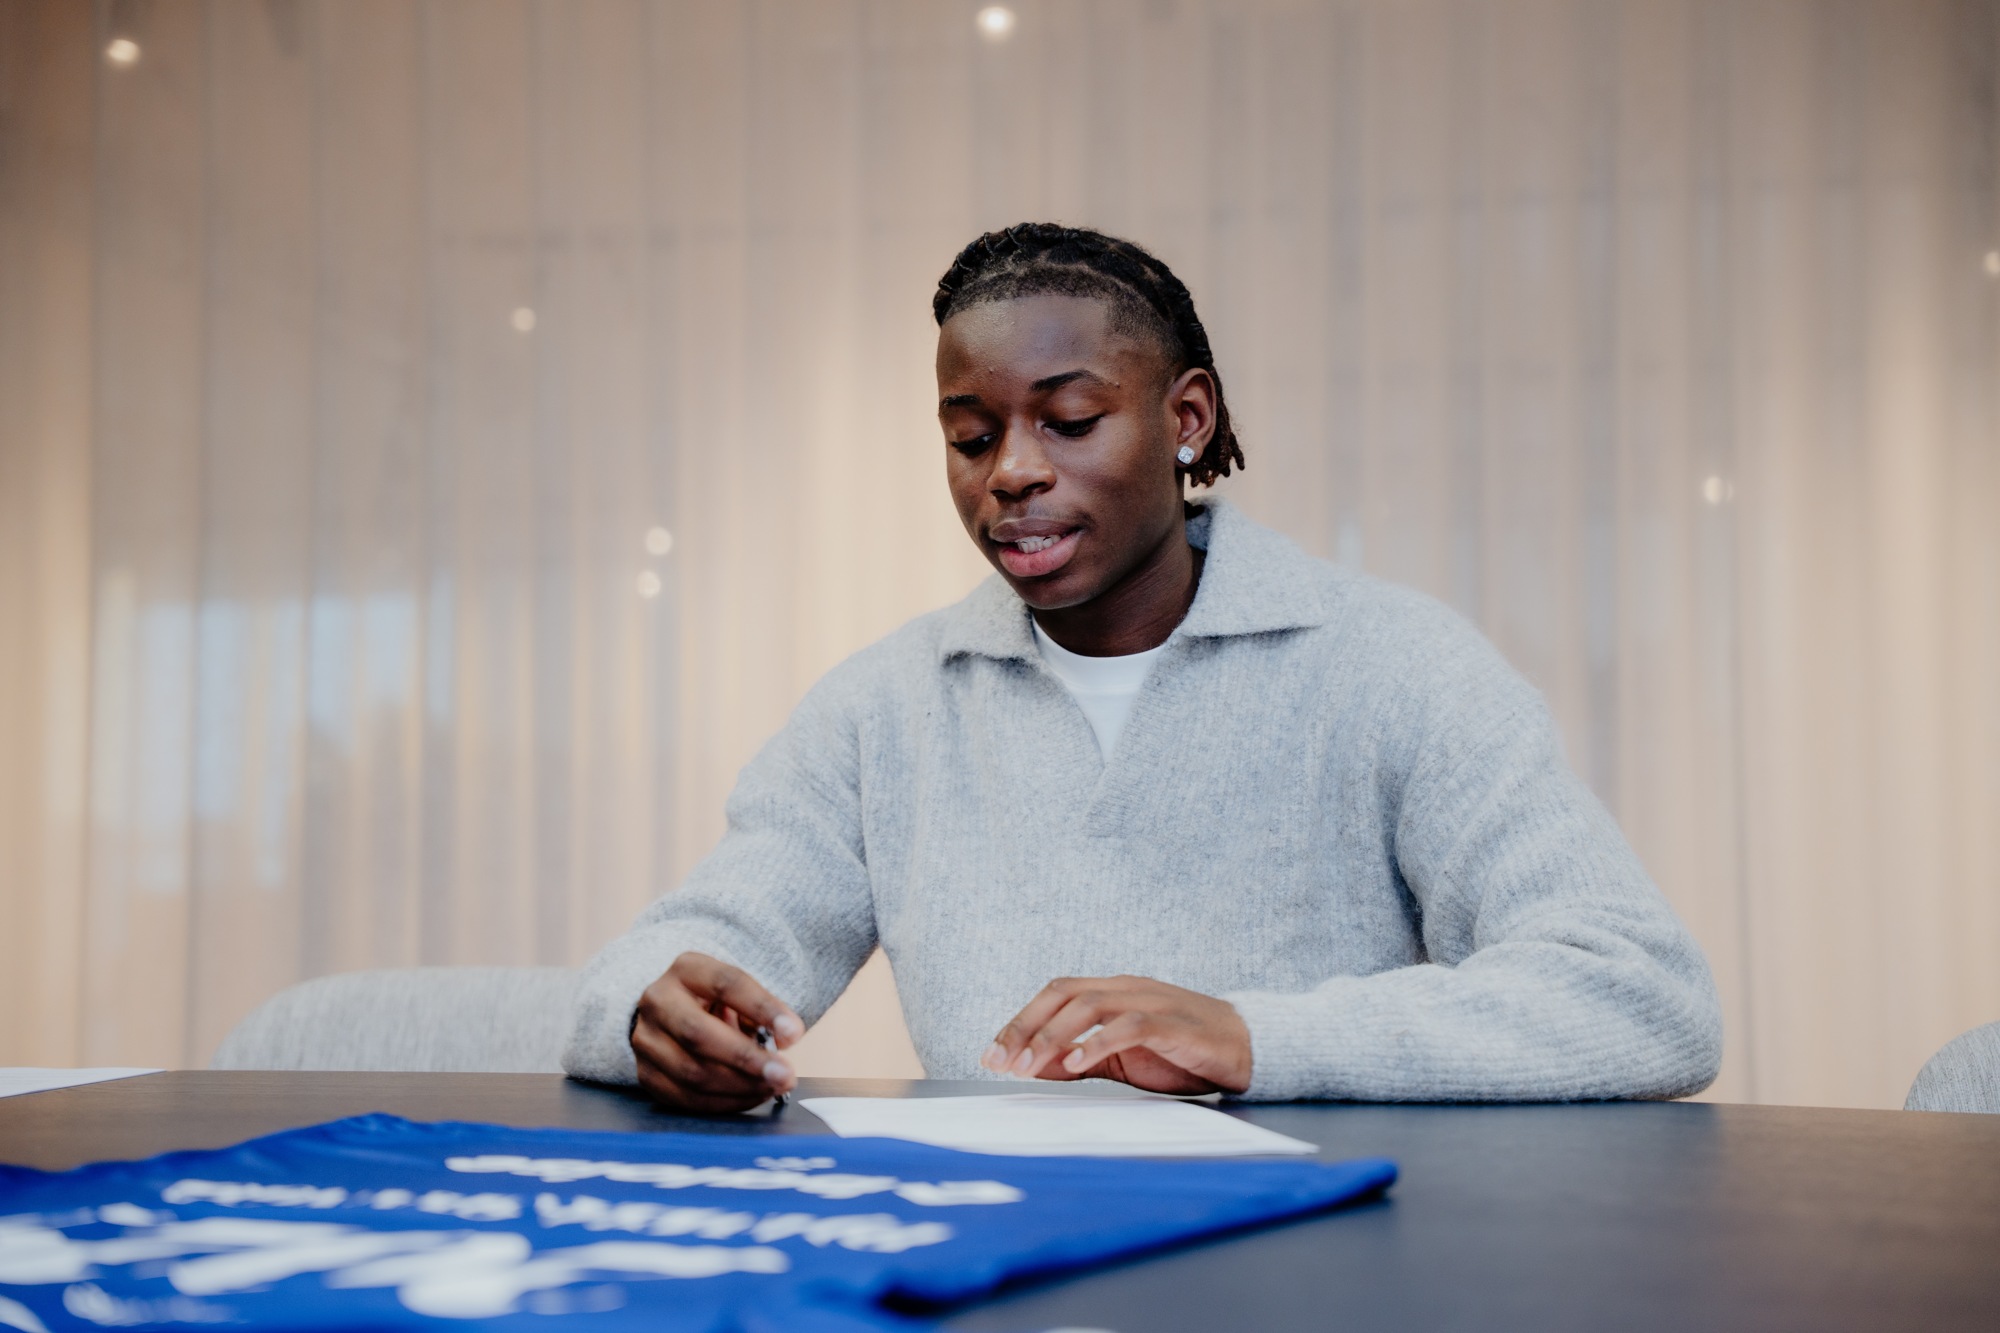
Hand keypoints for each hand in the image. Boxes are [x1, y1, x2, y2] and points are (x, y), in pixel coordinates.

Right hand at [630, 952, 803, 1113]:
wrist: (675, 1015)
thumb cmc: (718, 1004)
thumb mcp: (739, 994)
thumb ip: (762, 1012)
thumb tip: (785, 1038)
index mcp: (687, 969)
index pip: (726, 983)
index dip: (762, 1008)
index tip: (794, 1034)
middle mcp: (658, 1001)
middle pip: (698, 1033)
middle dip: (746, 1059)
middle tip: (784, 1075)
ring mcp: (645, 1039)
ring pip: (691, 1071)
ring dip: (739, 1086)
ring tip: (772, 1088)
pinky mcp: (645, 1073)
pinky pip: (684, 1097)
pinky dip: (723, 1102)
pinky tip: (750, 1097)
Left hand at [979, 975, 1252, 1095]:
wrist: (1248, 1049)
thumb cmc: (1183, 1053)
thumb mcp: (1123, 1061)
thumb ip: (1082, 1060)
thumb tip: (1035, 1068)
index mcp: (1113, 992)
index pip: (1055, 994)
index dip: (1019, 1022)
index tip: (991, 1055)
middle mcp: (1126, 988)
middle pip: (1064, 992)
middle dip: (1026, 1026)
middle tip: (1000, 1061)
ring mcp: (1150, 1001)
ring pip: (1090, 1004)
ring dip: (1053, 1036)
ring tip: (1029, 1065)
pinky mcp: (1173, 1022)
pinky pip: (1131, 1025)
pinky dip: (1100, 1041)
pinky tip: (1079, 1063)